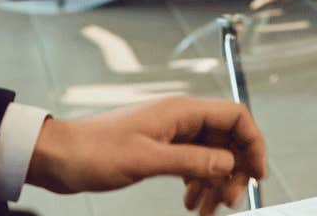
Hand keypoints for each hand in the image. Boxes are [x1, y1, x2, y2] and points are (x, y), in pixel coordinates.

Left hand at [26, 96, 265, 213]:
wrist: (59, 157)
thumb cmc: (94, 152)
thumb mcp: (147, 160)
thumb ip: (191, 161)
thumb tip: (229, 164)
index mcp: (181, 111)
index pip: (235, 117)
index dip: (253, 143)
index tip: (257, 175)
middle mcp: (179, 119)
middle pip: (226, 139)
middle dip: (234, 171)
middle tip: (229, 202)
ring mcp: (169, 134)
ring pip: (209, 156)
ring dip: (215, 183)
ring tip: (208, 210)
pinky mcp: (158, 149)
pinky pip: (191, 165)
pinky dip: (196, 184)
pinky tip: (191, 204)